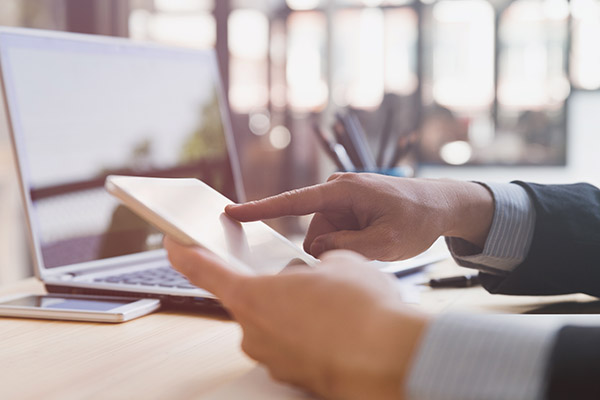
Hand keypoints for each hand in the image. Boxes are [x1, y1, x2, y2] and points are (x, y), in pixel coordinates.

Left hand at [164, 237, 428, 399]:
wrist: (391, 359)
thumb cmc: (361, 308)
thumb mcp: (341, 262)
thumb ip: (317, 266)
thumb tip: (320, 275)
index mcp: (253, 296)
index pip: (203, 269)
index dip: (184, 252)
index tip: (173, 241)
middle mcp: (253, 332)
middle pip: (250, 299)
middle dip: (273, 285)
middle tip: (304, 277)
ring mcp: (272, 359)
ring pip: (275, 324)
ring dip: (295, 312)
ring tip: (333, 305)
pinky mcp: (293, 377)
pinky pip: (292, 346)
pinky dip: (308, 334)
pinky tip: (338, 327)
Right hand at [226, 173, 493, 260]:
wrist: (441, 205)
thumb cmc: (417, 218)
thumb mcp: (386, 242)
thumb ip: (346, 249)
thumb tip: (315, 250)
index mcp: (342, 191)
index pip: (292, 203)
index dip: (259, 209)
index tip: (231, 212)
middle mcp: (336, 191)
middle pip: (313, 234)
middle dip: (333, 249)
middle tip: (371, 249)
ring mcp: (341, 200)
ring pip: (323, 238)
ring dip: (345, 247)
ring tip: (377, 242)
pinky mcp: (346, 208)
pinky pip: (335, 234)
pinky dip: (350, 243)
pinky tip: (373, 240)